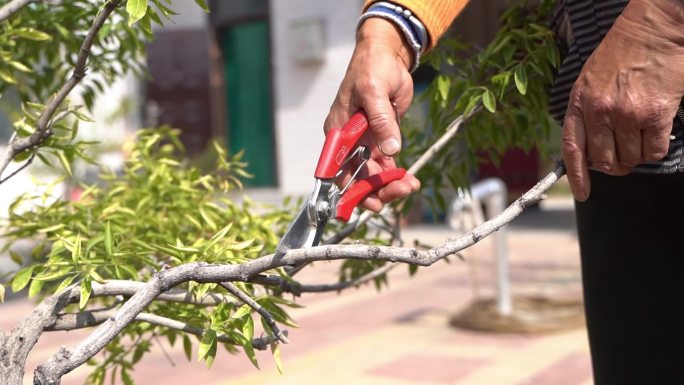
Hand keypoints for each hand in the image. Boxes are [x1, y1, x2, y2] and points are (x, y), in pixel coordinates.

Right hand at [325, 18, 420, 211]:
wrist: (387, 55)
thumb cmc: (372, 68)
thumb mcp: (374, 91)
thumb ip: (381, 121)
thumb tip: (390, 150)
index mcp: (338, 133)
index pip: (338, 170)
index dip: (351, 191)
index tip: (370, 204)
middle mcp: (348, 142)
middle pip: (357, 178)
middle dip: (378, 189)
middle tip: (402, 191)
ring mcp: (364, 142)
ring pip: (373, 175)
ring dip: (390, 184)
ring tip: (411, 185)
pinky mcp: (380, 139)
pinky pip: (386, 165)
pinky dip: (396, 175)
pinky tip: (410, 179)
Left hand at [562, 0, 683, 200]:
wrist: (653, 29)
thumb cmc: (621, 55)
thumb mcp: (589, 82)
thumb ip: (586, 114)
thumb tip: (591, 151)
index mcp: (579, 103)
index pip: (572, 149)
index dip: (576, 176)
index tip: (582, 193)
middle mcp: (600, 111)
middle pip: (604, 161)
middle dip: (614, 164)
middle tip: (623, 153)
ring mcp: (627, 114)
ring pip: (630, 159)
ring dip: (636, 155)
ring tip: (640, 132)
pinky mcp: (655, 115)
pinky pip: (653, 153)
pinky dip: (655, 150)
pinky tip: (656, 132)